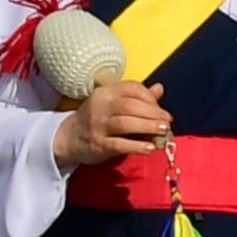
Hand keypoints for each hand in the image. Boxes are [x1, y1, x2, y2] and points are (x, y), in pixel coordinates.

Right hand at [51, 78, 171, 168]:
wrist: (68, 137)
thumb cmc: (98, 118)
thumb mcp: (114, 103)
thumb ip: (137, 97)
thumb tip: (160, 88)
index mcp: (106, 92)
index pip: (132, 88)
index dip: (150, 98)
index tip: (161, 109)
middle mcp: (100, 106)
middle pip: (131, 106)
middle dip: (153, 114)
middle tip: (167, 122)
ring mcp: (97, 125)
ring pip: (126, 124)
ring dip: (148, 127)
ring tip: (164, 132)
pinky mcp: (97, 143)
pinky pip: (119, 144)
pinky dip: (136, 146)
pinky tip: (150, 148)